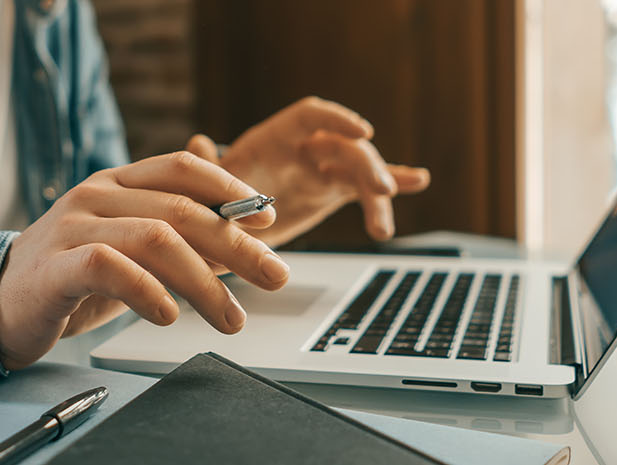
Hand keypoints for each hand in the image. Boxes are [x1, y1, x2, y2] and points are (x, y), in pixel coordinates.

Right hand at [0, 153, 289, 369]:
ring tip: (231, 317)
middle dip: (237, 245)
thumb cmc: (70, 278)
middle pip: (180, 208)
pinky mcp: (54, 266)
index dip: (231, 188)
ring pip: (154, 238)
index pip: (181, 168)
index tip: (268, 219)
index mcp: (115, 183)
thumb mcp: (130, 251)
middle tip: (274, 276)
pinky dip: (148, 291)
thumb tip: (242, 237)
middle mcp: (94, 196)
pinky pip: (110, 267)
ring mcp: (72, 228)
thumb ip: (177, 238)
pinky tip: (169, 314)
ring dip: (204, 282)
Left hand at [187, 97, 430, 246]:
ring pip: (359, 171)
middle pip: (343, 146)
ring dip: (379, 192)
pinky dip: (392, 184)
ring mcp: (319, 169)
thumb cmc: (206, 199)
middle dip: (367, 166)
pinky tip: (418, 180)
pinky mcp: (330, 192)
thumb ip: (206, 167)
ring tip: (382, 228)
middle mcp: (301, 149)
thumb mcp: (202, 186)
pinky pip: (363, 188)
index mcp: (272, 138)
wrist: (213, 229)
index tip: (364, 133)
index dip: (337, 119)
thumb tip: (197, 143)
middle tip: (380, 192)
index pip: (310, 116)